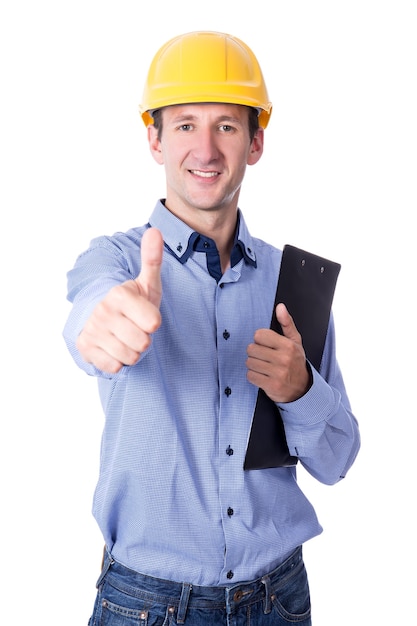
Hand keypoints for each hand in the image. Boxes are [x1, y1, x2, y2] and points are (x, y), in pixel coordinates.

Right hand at [76, 227, 162, 372]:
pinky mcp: (86, 349)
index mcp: (119, 294)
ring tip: (126, 337)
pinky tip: (114, 348)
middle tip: (135, 328)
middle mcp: (103, 311)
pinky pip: (115, 367)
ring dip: (132, 351)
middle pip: (143, 342)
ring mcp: (93, 331)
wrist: (103, 321)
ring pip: (130, 357)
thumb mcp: (146, 283)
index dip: (154, 323)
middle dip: (143, 339)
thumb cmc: (132, 303)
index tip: (145, 315)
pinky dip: (118, 362)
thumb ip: (153, 260)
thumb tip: (155, 231)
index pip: (154, 323)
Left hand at [246, 303, 310, 402]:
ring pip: (249, 362)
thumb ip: (286, 323)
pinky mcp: (271, 385)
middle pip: (251, 349)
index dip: (260, 340)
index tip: (266, 345)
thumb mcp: (295, 341)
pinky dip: (253, 376)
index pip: (259, 335)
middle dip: (255, 353)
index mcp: (288, 345)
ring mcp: (277, 373)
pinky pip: (250, 375)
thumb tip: (280, 307)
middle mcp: (283, 359)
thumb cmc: (296, 362)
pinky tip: (262, 375)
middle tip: (264, 357)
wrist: (302, 389)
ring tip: (264, 367)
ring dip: (253, 365)